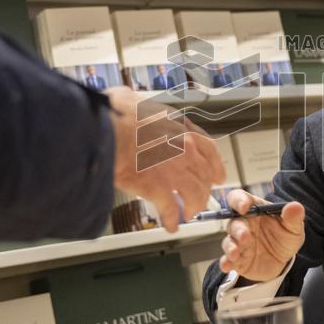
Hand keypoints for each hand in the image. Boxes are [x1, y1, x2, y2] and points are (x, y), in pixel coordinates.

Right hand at [107, 87, 224, 231]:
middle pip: (205, 174)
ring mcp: (174, 170)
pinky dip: (172, 219)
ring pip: (195, 193)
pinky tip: (171, 225)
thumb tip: (124, 99)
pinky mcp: (159, 189)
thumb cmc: (115, 115)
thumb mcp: (131, 99)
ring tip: (189, 213)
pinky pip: (171, 209)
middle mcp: (184, 149)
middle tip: (204, 196)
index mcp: (179, 127)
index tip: (217, 173)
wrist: (106, 133)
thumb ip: (136, 104)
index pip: (208, 148)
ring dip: (193, 206)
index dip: (215, 164)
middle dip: (206, 188)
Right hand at [218, 189, 303, 281]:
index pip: (239, 198)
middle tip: (245, 235)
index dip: (238, 200)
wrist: (284, 260)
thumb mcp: (293, 227)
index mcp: (253, 209)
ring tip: (235, 252)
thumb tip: (295, 206)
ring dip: (230, 246)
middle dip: (238, 229)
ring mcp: (238, 242)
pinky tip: (227, 265)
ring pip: (228, 241)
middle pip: (233, 222)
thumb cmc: (284, 236)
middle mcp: (242, 224)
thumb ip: (293, 216)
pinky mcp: (237, 259)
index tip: (244, 206)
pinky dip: (226, 262)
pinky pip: (227, 259)